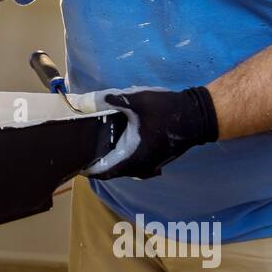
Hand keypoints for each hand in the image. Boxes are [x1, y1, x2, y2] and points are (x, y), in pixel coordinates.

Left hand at [65, 85, 218, 178]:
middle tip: (80, 142)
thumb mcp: (135, 100)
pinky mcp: (154, 159)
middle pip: (109, 169)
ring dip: (108, 154)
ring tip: (94, 137)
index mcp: (132, 159)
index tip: (73, 155)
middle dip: (94, 158)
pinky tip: (115, 135)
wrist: (199, 115)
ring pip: (121, 165)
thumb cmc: (167, 110)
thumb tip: (83, 101)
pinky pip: (131, 160)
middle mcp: (139, 168)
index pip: (101, 171)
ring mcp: (149, 166)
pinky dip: (120, 152)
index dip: (85, 166)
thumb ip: (108, 100)